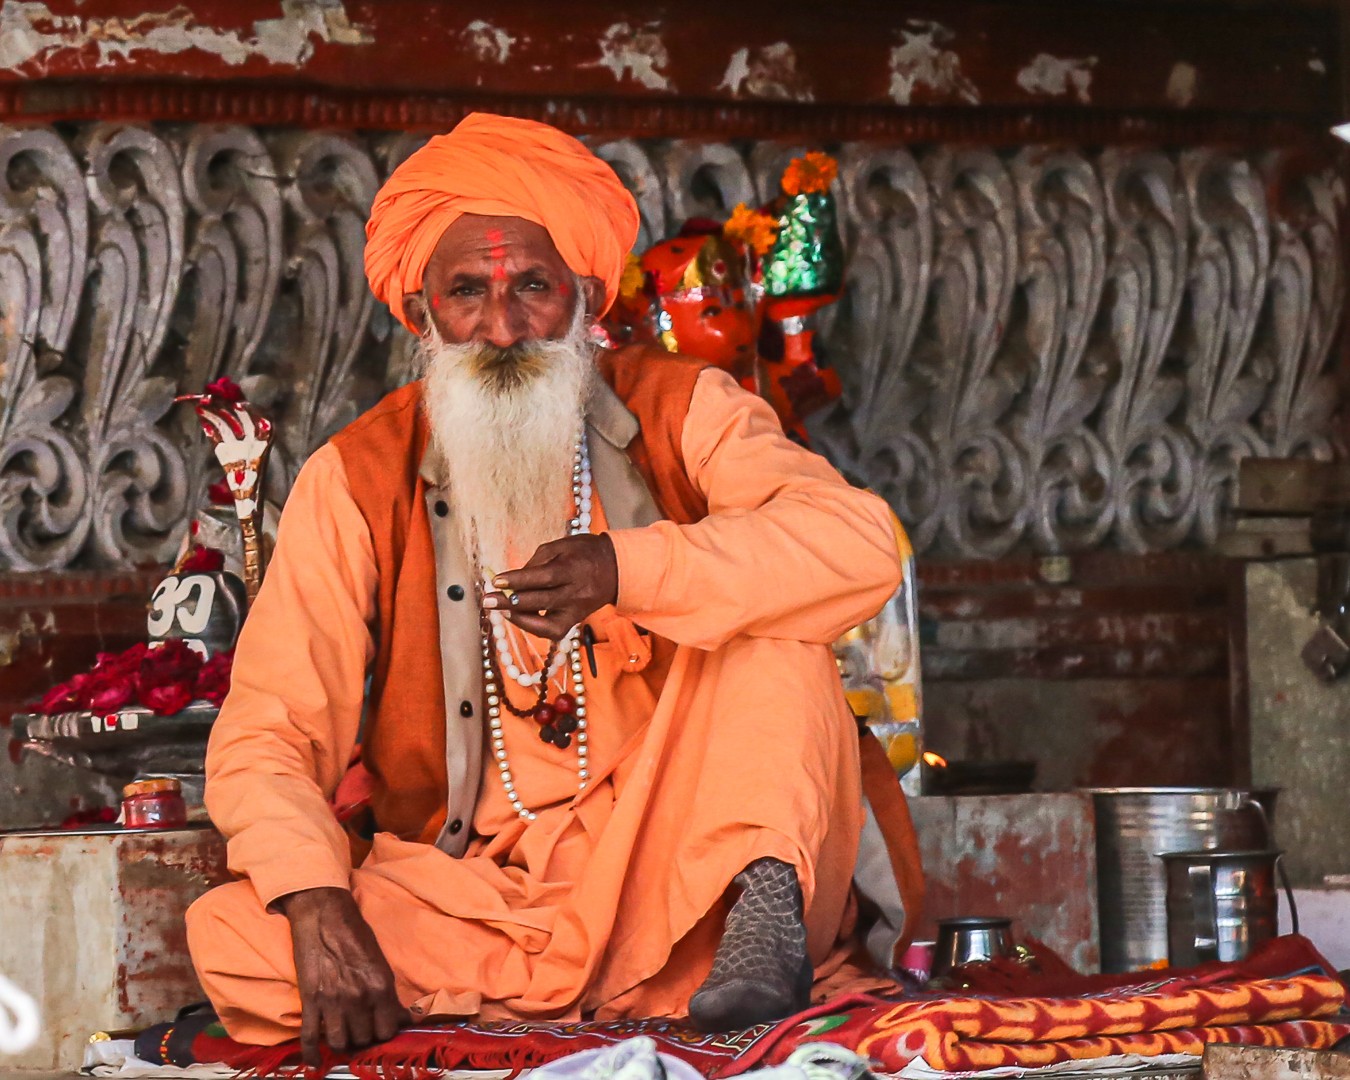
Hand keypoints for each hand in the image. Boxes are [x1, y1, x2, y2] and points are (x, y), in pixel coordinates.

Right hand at [276, 887, 404, 1065]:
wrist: (323, 914)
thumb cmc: (355, 932)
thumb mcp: (380, 960)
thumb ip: (388, 991)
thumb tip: (401, 1016)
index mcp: (380, 985)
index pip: (387, 1029)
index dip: (385, 1032)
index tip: (381, 1029)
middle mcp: (358, 997)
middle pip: (364, 1038)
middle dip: (364, 1038)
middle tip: (361, 1030)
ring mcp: (332, 1001)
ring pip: (339, 1042)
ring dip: (342, 1043)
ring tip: (344, 1037)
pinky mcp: (310, 1000)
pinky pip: (310, 1037)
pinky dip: (311, 1055)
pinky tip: (314, 1064)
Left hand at [483, 533, 617, 640]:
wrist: (614, 568)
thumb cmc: (583, 553)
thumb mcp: (560, 546)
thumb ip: (537, 561)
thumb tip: (514, 580)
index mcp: (573, 568)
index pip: (544, 577)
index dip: (519, 579)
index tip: (496, 581)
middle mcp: (576, 593)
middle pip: (542, 600)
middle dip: (511, 602)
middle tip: (487, 601)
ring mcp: (576, 611)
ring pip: (546, 623)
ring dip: (519, 618)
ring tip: (501, 609)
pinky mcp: (575, 621)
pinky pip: (552, 632)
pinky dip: (532, 627)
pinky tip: (517, 617)